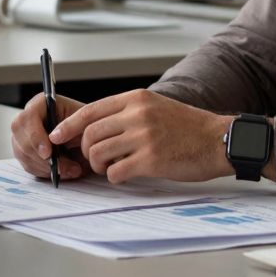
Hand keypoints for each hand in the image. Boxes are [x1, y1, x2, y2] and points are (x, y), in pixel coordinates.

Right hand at [10, 92, 90, 180]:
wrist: (90, 137)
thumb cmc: (87, 125)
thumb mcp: (84, 122)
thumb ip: (69, 127)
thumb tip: (52, 139)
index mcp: (42, 104)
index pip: (28, 117)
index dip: (35, 136)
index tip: (48, 153)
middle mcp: (29, 118)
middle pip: (20, 137)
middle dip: (39, 157)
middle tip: (58, 168)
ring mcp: (24, 136)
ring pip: (22, 154)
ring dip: (44, 167)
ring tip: (69, 170)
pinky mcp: (25, 151)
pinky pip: (27, 165)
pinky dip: (43, 172)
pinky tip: (60, 172)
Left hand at [49, 89, 232, 183]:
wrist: (218, 140)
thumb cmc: (189, 127)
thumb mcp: (156, 107)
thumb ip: (128, 113)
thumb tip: (95, 128)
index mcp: (136, 99)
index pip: (90, 111)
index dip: (68, 126)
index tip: (56, 136)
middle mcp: (137, 114)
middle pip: (90, 134)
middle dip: (85, 150)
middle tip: (94, 159)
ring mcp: (144, 137)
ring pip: (98, 153)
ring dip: (99, 165)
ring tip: (111, 167)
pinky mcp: (151, 160)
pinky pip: (115, 172)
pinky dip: (114, 177)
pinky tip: (126, 174)